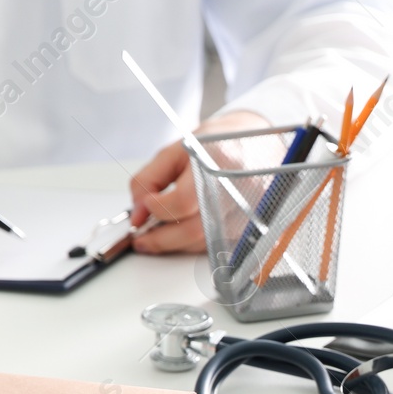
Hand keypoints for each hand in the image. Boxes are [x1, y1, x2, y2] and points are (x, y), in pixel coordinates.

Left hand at [129, 110, 268, 254]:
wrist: (254, 148)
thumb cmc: (216, 146)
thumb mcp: (175, 152)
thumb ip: (149, 180)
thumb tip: (138, 215)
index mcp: (220, 163)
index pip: (183, 201)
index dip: (157, 208)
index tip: (145, 206)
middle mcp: (239, 192)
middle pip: (192, 230)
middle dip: (159, 239)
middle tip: (141, 237)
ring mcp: (248, 215)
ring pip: (201, 244)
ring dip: (174, 244)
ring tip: (160, 232)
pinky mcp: (249, 230)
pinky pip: (213, 247)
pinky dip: (192, 244)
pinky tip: (183, 231)